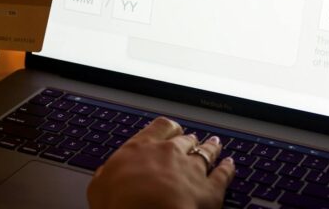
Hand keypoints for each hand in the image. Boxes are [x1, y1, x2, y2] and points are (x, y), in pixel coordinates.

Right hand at [87, 117, 233, 208]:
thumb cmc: (120, 205)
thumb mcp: (99, 189)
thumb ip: (105, 177)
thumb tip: (105, 174)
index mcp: (141, 148)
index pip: (159, 127)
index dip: (168, 129)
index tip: (171, 130)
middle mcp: (169, 153)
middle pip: (185, 139)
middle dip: (190, 140)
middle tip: (192, 140)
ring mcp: (192, 169)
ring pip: (206, 152)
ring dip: (211, 148)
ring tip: (215, 145)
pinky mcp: (210, 189)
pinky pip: (223, 174)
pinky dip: (228, 168)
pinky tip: (230, 164)